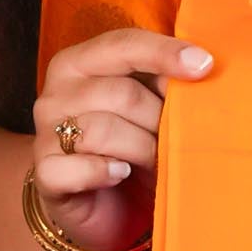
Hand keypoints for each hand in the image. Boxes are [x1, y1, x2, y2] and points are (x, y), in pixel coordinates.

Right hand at [31, 22, 212, 250]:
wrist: (97, 205)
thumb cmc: (129, 149)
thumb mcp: (148, 109)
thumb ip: (163, 87)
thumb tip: (202, 70)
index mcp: (80, 62)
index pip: (123, 45)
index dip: (164, 53)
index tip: (205, 65)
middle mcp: (57, 92)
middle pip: (121, 93)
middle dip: (158, 120)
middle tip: (175, 141)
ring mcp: (46, 132)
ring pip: (102, 131)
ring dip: (141, 150)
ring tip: (155, 163)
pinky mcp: (46, 173)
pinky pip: (77, 169)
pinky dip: (104, 173)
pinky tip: (120, 175)